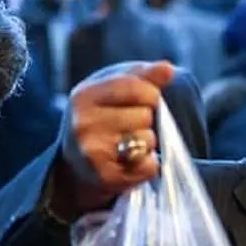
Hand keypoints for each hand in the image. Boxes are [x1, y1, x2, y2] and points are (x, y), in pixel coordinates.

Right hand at [51, 61, 175, 218]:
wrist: (78, 166)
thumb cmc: (102, 121)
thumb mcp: (115, 92)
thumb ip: (143, 77)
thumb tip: (167, 68)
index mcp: (84, 95)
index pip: (136, 88)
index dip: (151, 95)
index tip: (146, 101)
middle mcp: (82, 123)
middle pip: (145, 116)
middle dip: (146, 122)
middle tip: (128, 129)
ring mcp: (91, 151)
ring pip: (147, 141)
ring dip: (147, 145)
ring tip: (127, 146)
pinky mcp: (104, 177)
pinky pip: (149, 167)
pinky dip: (148, 166)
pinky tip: (131, 164)